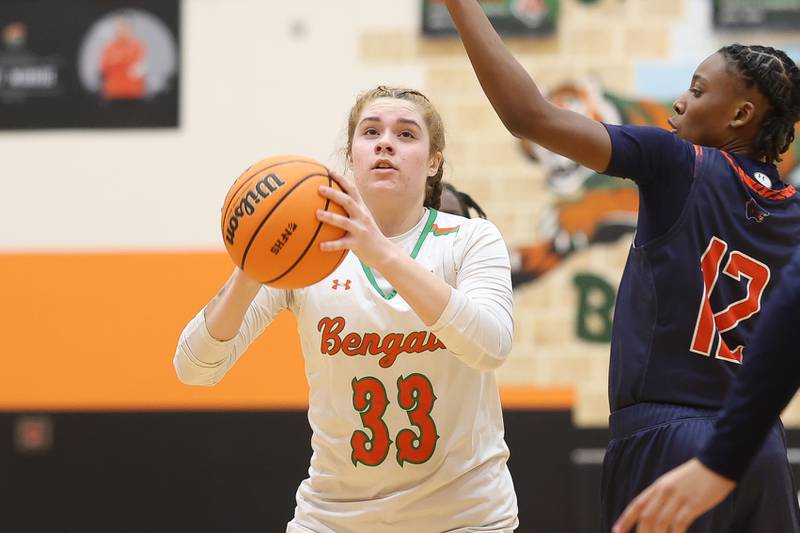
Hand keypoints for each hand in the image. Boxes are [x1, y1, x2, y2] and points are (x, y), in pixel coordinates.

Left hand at [316, 170, 395, 268]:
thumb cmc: (368, 235)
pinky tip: (321, 246)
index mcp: (362, 209)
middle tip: (320, 188)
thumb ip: (350, 211)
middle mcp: (362, 217)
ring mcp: (360, 230)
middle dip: (334, 194)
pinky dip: (331, 245)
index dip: (341, 180)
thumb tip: (330, 202)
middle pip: (348, 201)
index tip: (329, 171)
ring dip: (330, 217)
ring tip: (317, 213)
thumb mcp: (362, 219)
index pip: (352, 190)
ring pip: (344, 222)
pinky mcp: (358, 244)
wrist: (384, 252)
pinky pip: (342, 244)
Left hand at [613, 459, 735, 532]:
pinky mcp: (693, 504)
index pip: (637, 504)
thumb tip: (655, 513)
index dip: (625, 519)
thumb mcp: (674, 482)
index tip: (616, 531)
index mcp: (658, 486)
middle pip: (647, 516)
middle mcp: (665, 491)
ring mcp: (679, 497)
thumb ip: (663, 495)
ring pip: (660, 522)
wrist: (717, 463)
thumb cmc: (697, 476)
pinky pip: (679, 523)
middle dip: (641, 532)